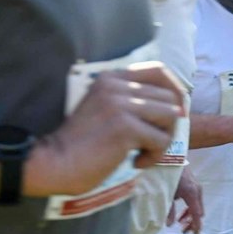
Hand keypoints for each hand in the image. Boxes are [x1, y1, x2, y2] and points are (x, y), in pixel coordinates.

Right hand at [26, 63, 184, 196]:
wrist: (54, 163)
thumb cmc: (80, 144)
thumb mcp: (104, 109)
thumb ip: (130, 101)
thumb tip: (178, 108)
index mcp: (110, 77)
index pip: (159, 70)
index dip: (174, 91)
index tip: (173, 114)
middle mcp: (116, 85)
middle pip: (169, 97)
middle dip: (168, 124)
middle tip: (150, 142)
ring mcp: (121, 104)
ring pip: (171, 116)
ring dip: (163, 140)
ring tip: (143, 152)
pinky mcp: (125, 127)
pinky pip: (161, 140)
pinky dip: (153, 156)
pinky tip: (135, 162)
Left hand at [170, 168, 204, 233]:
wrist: (170, 154)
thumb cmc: (166, 173)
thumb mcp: (166, 193)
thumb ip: (168, 209)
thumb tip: (169, 224)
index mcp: (192, 194)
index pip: (197, 215)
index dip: (196, 226)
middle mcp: (197, 190)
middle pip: (199, 211)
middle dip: (192, 222)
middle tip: (183, 230)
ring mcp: (197, 186)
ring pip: (197, 205)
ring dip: (190, 214)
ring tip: (180, 221)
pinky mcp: (193, 183)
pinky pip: (195, 199)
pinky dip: (189, 207)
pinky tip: (181, 209)